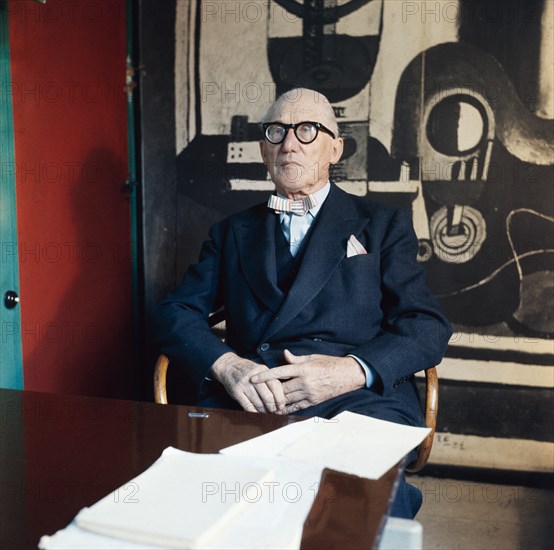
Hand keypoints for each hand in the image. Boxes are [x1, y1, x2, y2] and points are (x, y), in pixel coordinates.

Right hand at [210, 352, 285, 412]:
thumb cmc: (247, 370)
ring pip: (258, 402)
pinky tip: (256, 413)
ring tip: (267, 413)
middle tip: (274, 411)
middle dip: (272, 407)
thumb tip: (282, 395)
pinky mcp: (236, 391)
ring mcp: (244, 384)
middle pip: (267, 396)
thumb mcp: (260, 369)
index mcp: (262, 370)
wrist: (228, 366)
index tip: (282, 406)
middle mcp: (253, 377)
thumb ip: (271, 379)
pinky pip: (247, 405)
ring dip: (263, 411)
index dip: (280, 398)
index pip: (275, 385)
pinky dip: (253, 412)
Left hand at [249, 350, 365, 413]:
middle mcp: (304, 382)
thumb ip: (296, 359)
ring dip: (276, 401)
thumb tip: (284, 354)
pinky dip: (286, 409)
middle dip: (269, 391)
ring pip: (287, 399)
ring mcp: (309, 393)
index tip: (253, 378)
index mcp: (303, 369)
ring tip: (264, 402)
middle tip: (258, 392)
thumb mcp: (312, 358)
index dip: (265, 376)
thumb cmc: (329, 363)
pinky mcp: (313, 401)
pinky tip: (279, 409)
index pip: (279, 372)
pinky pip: (296, 407)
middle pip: (281, 389)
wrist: (347, 375)